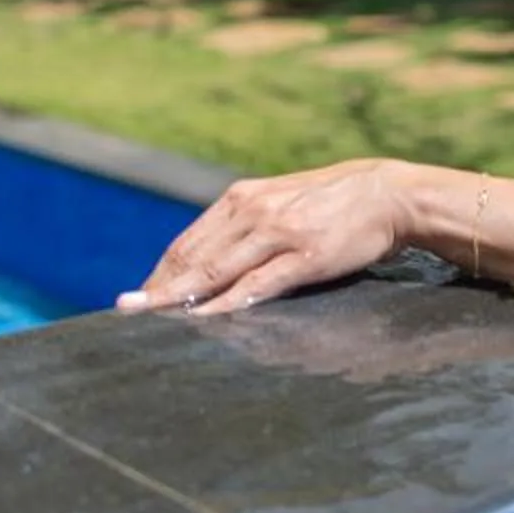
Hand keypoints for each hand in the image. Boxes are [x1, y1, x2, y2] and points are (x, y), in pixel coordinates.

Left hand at [116, 158, 410, 315]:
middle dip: (159, 288)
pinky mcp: (305, 255)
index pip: (188, 242)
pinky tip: (206, 318)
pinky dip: (227, 303)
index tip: (138, 297)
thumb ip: (246, 224)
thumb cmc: (333, 202)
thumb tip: (211, 256)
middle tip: (127, 312)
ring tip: (151, 317)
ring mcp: (278, 233)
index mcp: (243, 197)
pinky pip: (257, 284)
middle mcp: (253, 211)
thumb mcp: (281, 200)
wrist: (387, 194)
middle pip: (193, 257)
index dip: (160, 273)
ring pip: (217, 270)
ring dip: (181, 296)